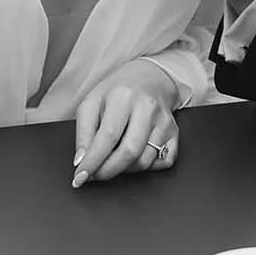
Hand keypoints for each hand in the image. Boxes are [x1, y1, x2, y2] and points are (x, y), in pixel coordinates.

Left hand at [72, 60, 179, 187]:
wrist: (147, 77)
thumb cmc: (117, 91)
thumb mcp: (91, 103)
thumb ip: (83, 133)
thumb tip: (82, 162)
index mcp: (123, 97)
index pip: (108, 137)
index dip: (93, 162)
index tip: (80, 177)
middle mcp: (147, 108)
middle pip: (129, 152)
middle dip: (108, 171)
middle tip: (95, 174)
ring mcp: (164, 121)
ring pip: (145, 161)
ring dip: (125, 169)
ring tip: (114, 159)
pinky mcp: (175, 132)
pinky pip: (163, 162)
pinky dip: (148, 167)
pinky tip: (136, 156)